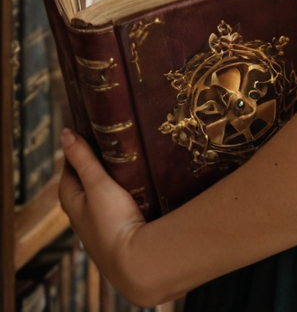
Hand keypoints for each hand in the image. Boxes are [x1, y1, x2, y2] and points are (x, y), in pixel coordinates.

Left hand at [59, 129, 151, 305]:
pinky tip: (138, 183)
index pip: (70, 166)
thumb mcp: (96, 183)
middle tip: (115, 139)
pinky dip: (123, 190)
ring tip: (130, 157)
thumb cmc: (112, 221)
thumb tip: (65, 134)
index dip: (79, 147)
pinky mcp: (117, 229)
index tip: (94, 128)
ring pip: (103, 191)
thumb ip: (82, 158)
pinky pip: (117, 202)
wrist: (135, 261)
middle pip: (87, 178)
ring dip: (113, 176)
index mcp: (70, 200)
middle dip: (98, 160)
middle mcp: (81, 213)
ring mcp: (99, 223)